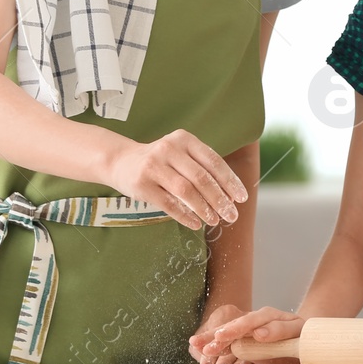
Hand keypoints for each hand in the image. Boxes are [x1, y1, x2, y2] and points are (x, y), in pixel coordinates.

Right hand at [106, 129, 247, 229]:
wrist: (121, 161)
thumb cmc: (161, 160)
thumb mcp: (181, 154)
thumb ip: (202, 167)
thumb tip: (229, 195)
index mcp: (185, 139)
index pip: (213, 161)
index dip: (229, 181)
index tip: (241, 197)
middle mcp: (170, 149)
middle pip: (201, 177)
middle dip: (220, 199)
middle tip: (232, 215)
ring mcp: (154, 166)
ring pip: (185, 191)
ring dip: (204, 208)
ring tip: (215, 221)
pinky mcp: (142, 184)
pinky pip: (168, 203)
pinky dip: (184, 215)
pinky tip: (195, 223)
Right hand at [193, 305, 304, 363]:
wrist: (305, 338)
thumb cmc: (303, 333)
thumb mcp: (297, 330)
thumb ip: (279, 330)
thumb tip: (259, 332)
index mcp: (267, 316)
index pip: (248, 322)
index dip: (233, 330)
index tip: (220, 336)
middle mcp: (255, 322)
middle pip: (233, 328)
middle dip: (215, 336)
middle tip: (198, 343)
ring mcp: (249, 333)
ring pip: (229, 338)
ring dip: (213, 343)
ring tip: (196, 347)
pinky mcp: (248, 344)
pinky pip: (231, 348)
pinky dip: (219, 352)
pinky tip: (205, 354)